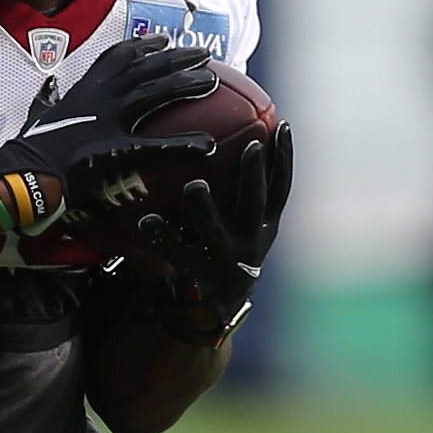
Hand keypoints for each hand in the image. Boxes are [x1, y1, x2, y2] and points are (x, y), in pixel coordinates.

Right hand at [0, 35, 217, 233]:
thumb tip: (50, 87)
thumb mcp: (38, 114)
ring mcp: (110, 120)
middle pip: (145, 68)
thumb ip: (47, 99)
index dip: (142, 46)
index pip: (116, 58)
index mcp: (84, 90)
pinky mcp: (116, 149)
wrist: (22, 172)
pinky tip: (206, 146)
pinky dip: (183, 144)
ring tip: (210, 81)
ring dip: (185, 84)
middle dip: (175, 57)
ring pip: (154, 93)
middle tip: (201, 54)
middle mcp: (100, 97)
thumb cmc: (29, 149)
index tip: (163, 39)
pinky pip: (157, 145)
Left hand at [138, 122, 292, 345]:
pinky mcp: (198, 276)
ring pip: (216, 232)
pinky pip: (177, 253)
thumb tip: (227, 130)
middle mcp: (250, 241)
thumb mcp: (240, 219)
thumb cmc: (226, 245)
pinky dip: (163, 236)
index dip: (286, 158)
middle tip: (252, 145)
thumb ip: (237, 186)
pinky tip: (147, 219)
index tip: (285, 126)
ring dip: (206, 209)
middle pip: (257, 204)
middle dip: (255, 175)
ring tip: (195, 186)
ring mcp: (224, 259)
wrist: (216, 306)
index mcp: (264, 225)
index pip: (281, 187)